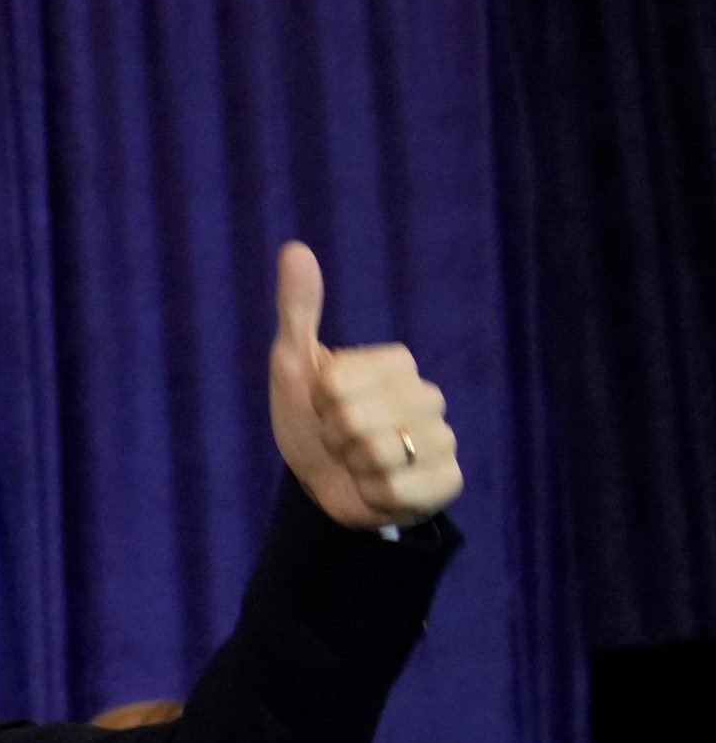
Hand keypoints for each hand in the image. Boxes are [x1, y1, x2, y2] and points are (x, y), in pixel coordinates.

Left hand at [268, 242, 462, 527]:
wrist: (322, 484)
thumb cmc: (310, 421)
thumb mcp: (294, 366)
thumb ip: (298, 310)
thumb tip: (295, 248)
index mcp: (397, 363)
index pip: (338, 382)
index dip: (319, 402)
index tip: (325, 407)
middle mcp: (429, 395)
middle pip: (357, 419)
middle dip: (334, 436)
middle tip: (340, 439)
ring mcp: (443, 439)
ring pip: (381, 455)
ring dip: (354, 466)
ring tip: (358, 463)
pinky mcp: (447, 481)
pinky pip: (400, 490)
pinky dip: (374, 494)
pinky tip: (377, 488)